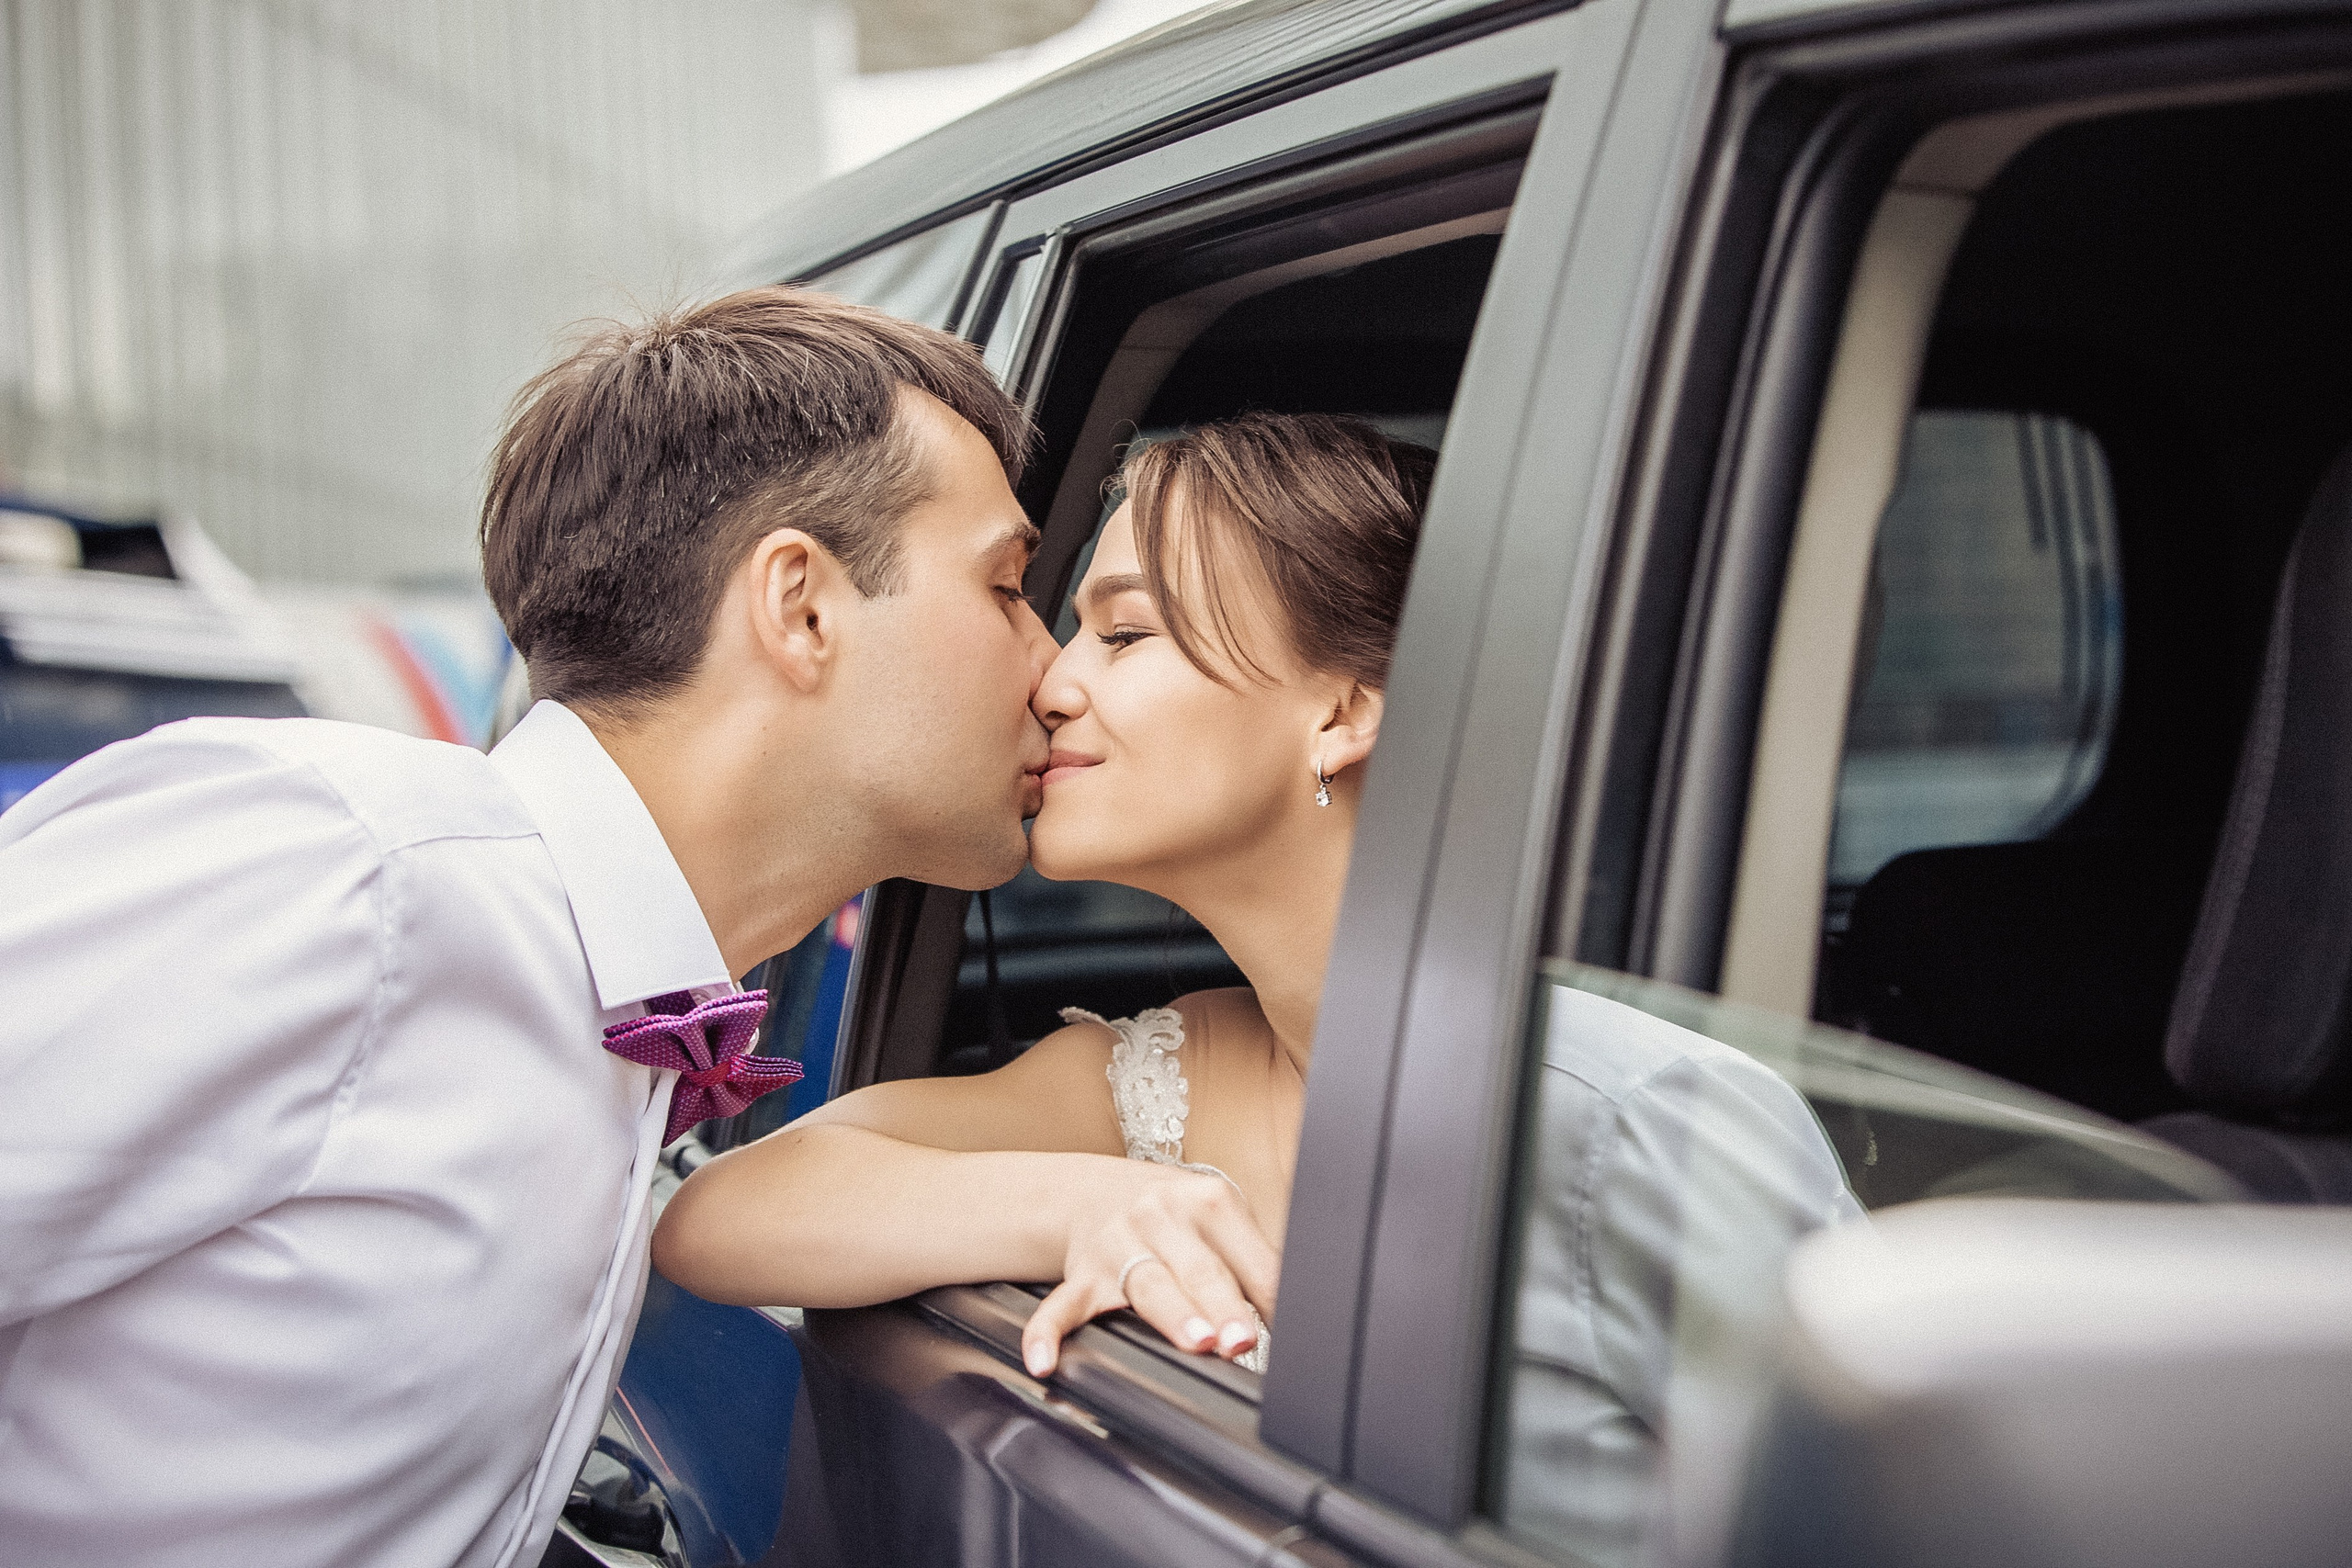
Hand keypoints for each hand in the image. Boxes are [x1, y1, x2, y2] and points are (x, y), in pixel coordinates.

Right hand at [1022, 1161, 1278, 1376]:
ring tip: (1195, 1339)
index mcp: (1208, 1202)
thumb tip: (1301, 1320)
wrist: (1098, 1189)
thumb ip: (1256, 1266)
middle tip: (1242, 1338)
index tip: (1289, 1326)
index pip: (1250, 1256)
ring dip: (1171, 1311)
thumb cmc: (1178, 1217)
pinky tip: (1045, 1359)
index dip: (1270, 1294)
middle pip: (1199, 1267)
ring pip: (1146, 1282)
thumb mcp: (1220, 1221)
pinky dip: (1048, 1332)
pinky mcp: (1082, 1273)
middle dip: (1221, 1302)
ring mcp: (1118, 1244)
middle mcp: (1161, 1216)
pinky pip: (1063, 1304)